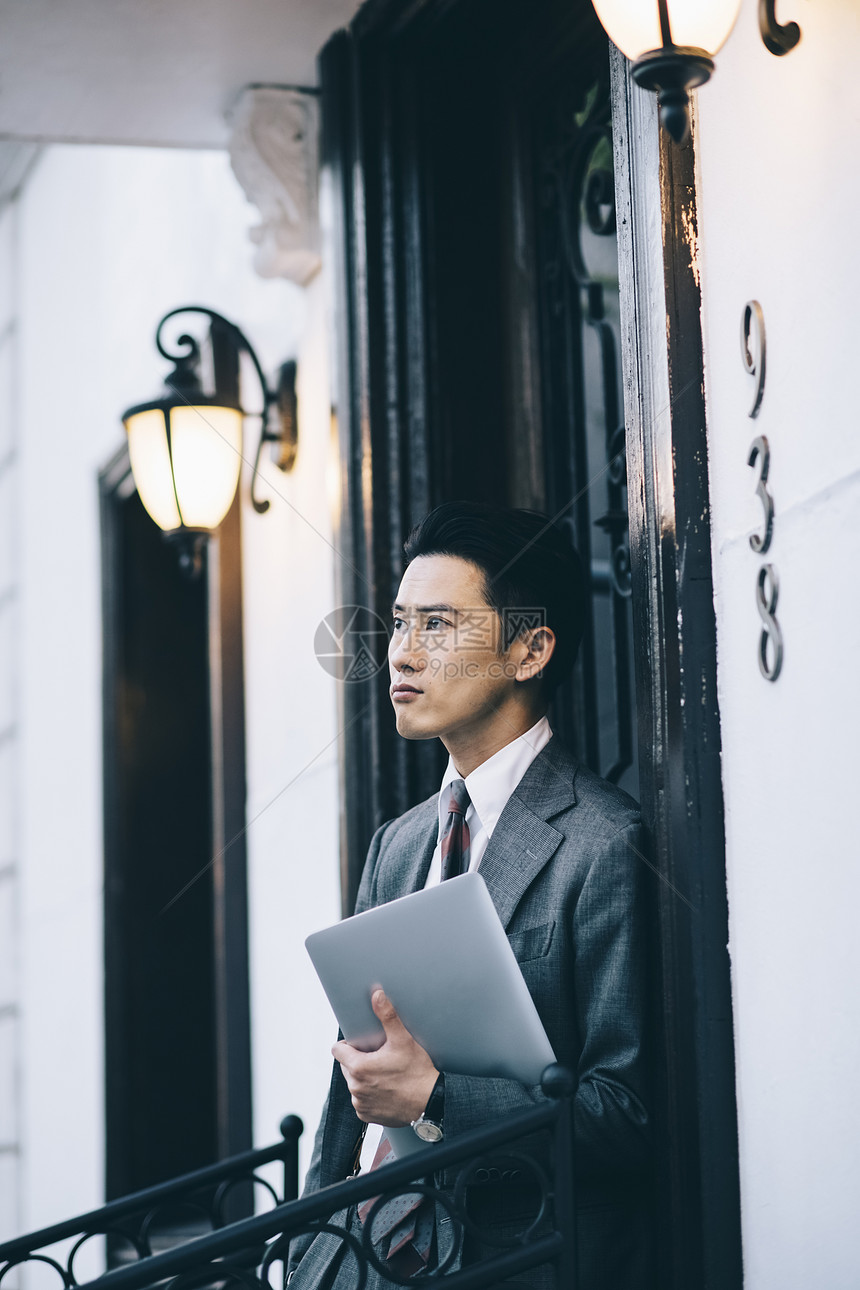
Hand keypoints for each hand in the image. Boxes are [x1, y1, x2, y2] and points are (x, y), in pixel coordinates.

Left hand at [332, 989, 438, 1126]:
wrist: (430, 1102)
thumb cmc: (417, 1072)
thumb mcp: (403, 1040)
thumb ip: (387, 1015)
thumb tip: (377, 995)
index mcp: (359, 1068)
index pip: (337, 1050)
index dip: (348, 1044)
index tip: (361, 1044)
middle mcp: (355, 1088)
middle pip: (346, 1067)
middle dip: (358, 1060)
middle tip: (379, 1058)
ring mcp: (361, 1103)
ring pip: (354, 1084)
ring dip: (364, 1078)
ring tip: (384, 1074)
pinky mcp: (367, 1115)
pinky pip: (361, 1100)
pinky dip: (370, 1094)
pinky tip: (386, 1089)